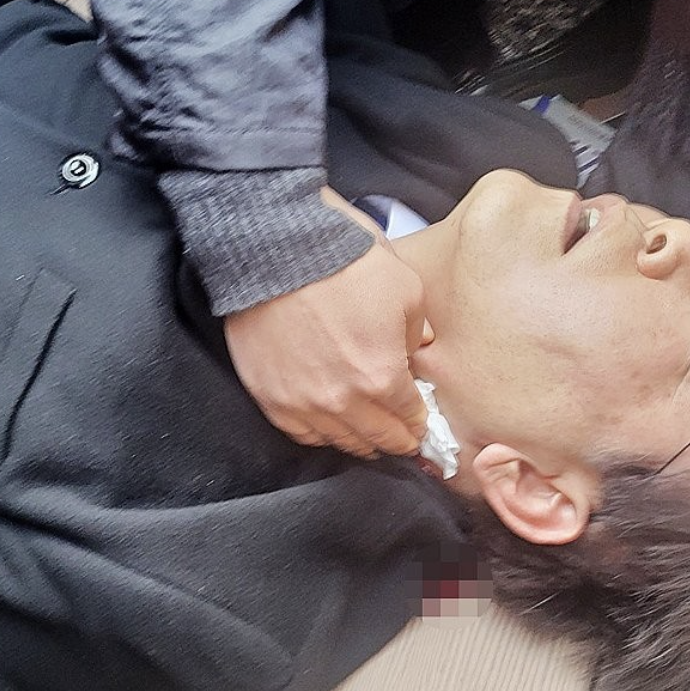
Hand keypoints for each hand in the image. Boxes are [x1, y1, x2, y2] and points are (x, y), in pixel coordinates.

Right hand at [223, 190, 428, 457]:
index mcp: (381, 379)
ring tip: (367, 435)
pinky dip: (319, 432)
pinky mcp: (270, 396)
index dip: (418, 421)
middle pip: (377, 440)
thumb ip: (419, 331)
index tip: (419, 421)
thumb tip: (419, 349)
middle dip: (395, 440)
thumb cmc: (345, 262)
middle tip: (401, 438)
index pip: (410, 419)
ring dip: (358, 440)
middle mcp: (341, 402)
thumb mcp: (406, 290)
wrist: (278, 248)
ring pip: (339, 442)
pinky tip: (329, 425)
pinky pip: (300, 433)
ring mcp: (301, 403)